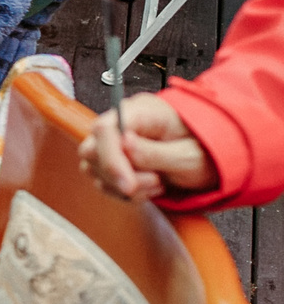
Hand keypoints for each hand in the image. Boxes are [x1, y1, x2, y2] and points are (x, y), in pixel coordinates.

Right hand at [81, 92, 215, 201]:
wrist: (211, 156)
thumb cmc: (205, 149)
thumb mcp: (190, 154)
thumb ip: (156, 152)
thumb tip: (125, 145)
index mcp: (140, 112)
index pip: (105, 129)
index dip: (111, 159)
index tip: (128, 185)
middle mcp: (121, 123)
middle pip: (92, 149)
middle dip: (118, 174)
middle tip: (154, 182)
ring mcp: (114, 142)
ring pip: (93, 167)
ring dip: (123, 185)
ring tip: (157, 183)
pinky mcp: (113, 160)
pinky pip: (103, 180)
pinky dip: (124, 192)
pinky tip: (149, 187)